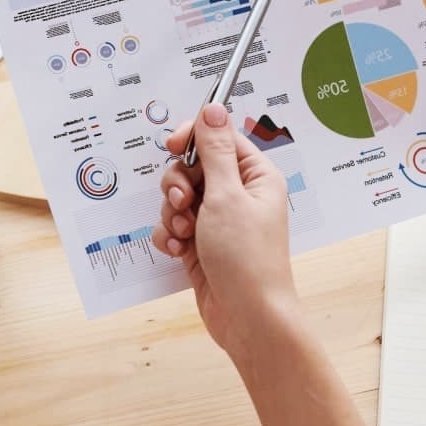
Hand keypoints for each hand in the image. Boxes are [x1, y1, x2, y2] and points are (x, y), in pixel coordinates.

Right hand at [151, 104, 299, 354]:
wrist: (249, 318)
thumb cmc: (248, 259)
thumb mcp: (226, 196)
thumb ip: (214, 151)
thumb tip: (213, 108)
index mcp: (255, 176)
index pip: (219, 138)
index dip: (192, 137)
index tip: (172, 144)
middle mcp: (239, 195)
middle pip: (192, 167)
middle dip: (178, 183)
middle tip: (183, 201)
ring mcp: (219, 221)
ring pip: (178, 198)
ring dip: (172, 213)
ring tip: (184, 233)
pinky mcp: (202, 245)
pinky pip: (174, 226)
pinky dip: (170, 235)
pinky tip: (177, 251)